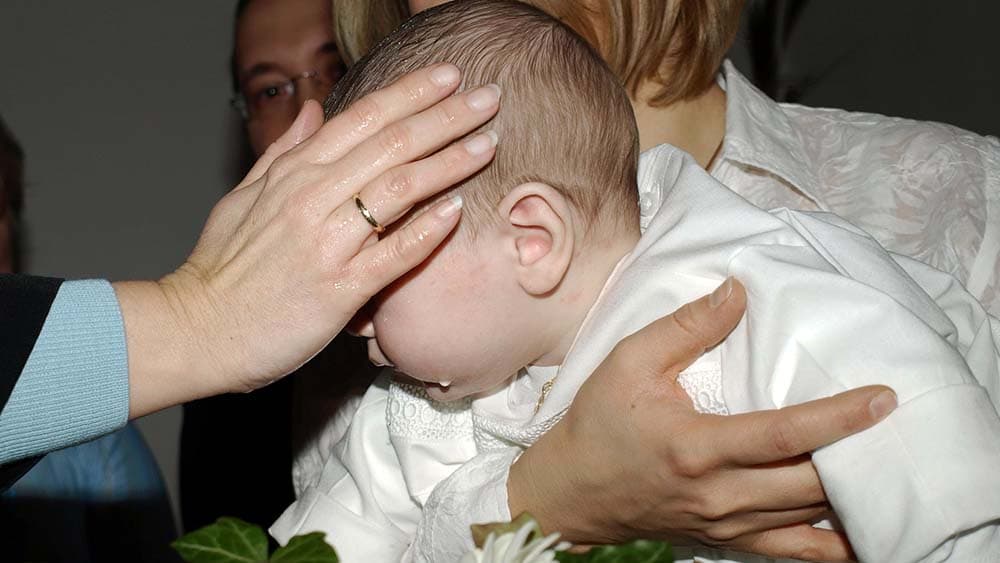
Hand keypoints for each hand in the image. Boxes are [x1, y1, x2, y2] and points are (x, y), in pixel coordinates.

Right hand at [117, 64, 500, 416]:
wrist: (198, 331)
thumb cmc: (222, 269)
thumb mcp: (243, 198)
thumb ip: (282, 153)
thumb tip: (310, 110)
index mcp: (292, 173)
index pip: (362, 119)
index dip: (410, 93)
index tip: (448, 76)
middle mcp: (311, 198)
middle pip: (391, 144)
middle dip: (445, 116)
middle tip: (488, 99)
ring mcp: (326, 243)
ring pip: (397, 189)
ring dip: (448, 163)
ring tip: (487, 143)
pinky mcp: (338, 289)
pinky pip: (391, 253)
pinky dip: (425, 230)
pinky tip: (456, 211)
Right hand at [509, 278, 896, 561]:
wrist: (571, 491)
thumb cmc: (598, 424)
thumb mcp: (629, 362)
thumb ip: (686, 327)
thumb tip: (738, 293)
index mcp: (697, 448)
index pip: (783, 436)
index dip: (837, 418)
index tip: (882, 398)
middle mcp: (719, 495)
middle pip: (809, 483)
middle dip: (860, 455)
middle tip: (897, 425)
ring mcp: (726, 525)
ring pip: (808, 518)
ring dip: (853, 494)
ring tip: (887, 463)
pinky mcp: (727, 540)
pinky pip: (792, 553)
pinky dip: (832, 547)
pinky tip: (863, 533)